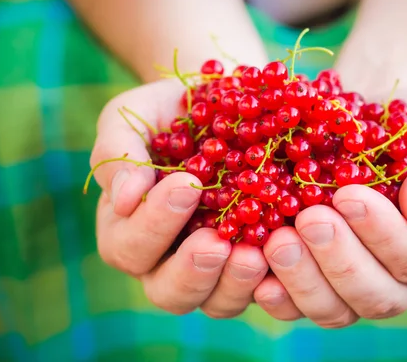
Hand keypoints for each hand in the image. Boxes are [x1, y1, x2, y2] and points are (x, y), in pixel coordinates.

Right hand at [90, 79, 268, 317]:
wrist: (225, 104)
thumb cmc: (171, 112)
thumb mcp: (135, 117)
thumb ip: (119, 153)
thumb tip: (123, 200)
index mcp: (129, 229)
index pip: (129, 245)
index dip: (154, 224)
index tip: (187, 184)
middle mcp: (167, 259)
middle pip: (168, 291)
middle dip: (191, 271)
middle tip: (217, 243)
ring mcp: (215, 267)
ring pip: (216, 302)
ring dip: (234, 284)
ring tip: (255, 256)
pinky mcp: (254, 264)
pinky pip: (262, 291)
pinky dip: (273, 283)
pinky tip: (287, 256)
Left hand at [253, 86, 406, 326]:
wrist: (370, 120)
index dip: (384, 235)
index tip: (348, 195)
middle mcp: (405, 280)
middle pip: (377, 297)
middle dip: (339, 260)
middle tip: (309, 219)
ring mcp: (358, 287)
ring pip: (335, 310)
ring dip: (303, 280)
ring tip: (276, 241)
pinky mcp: (318, 283)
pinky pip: (297, 305)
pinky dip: (275, 292)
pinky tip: (253, 264)